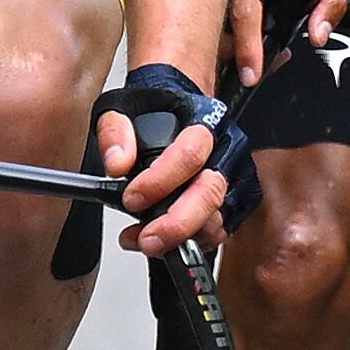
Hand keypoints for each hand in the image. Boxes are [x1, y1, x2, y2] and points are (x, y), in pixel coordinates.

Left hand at [93, 62, 248, 257]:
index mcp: (204, 121)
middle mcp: (226, 150)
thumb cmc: (154, 109)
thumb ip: (115, 132)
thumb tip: (117, 164)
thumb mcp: (123, 107)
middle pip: (211, 193)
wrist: (177, 109)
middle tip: (147, 239)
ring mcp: (234, 177)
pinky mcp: (234, 201)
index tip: (131, 198)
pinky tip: (164, 240)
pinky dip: (191, 242)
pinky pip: (219, 231)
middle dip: (177, 224)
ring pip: (218, 218)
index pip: (189, 155)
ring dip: (181, 238)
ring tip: (144, 238)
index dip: (159, 182)